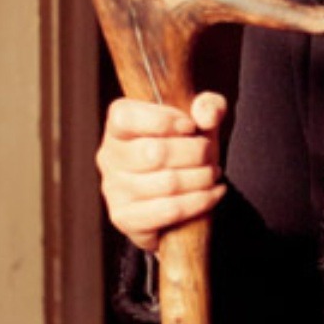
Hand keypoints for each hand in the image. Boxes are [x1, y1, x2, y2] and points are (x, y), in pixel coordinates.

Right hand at [96, 92, 227, 251]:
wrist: (179, 192)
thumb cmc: (186, 149)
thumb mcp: (201, 120)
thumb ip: (210, 106)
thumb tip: (207, 116)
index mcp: (118, 127)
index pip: (125, 117)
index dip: (164, 120)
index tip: (191, 126)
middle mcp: (109, 156)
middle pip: (155, 152)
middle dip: (196, 153)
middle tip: (210, 155)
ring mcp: (114, 189)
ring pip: (167, 183)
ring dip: (202, 178)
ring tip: (213, 174)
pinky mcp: (125, 217)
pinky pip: (169, 211)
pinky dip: (200, 201)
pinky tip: (213, 193)